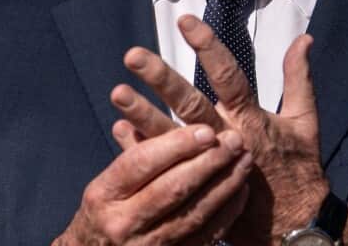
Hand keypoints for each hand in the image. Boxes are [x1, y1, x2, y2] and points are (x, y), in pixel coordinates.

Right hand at [53, 122, 252, 245]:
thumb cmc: (105, 215)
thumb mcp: (106, 184)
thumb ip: (130, 152)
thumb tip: (140, 114)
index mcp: (103, 195)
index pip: (141, 163)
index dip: (176, 145)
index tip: (206, 129)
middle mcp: (122, 223)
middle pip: (172, 188)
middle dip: (209, 161)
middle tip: (234, 139)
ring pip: (194, 213)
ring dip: (225, 184)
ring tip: (244, 160)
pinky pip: (205, 236)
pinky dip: (226, 212)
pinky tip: (240, 190)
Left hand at [112, 17, 341, 243]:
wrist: (292, 227)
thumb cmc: (299, 169)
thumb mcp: (305, 122)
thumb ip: (299, 78)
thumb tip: (304, 38)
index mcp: (250, 120)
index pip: (228, 76)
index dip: (209, 47)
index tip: (187, 22)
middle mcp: (225, 140)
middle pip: (190, 105)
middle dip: (162, 79)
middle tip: (134, 56)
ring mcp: (206, 166)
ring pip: (170, 138)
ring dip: (142, 115)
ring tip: (116, 93)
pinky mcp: (195, 187)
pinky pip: (162, 169)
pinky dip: (141, 149)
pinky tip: (119, 128)